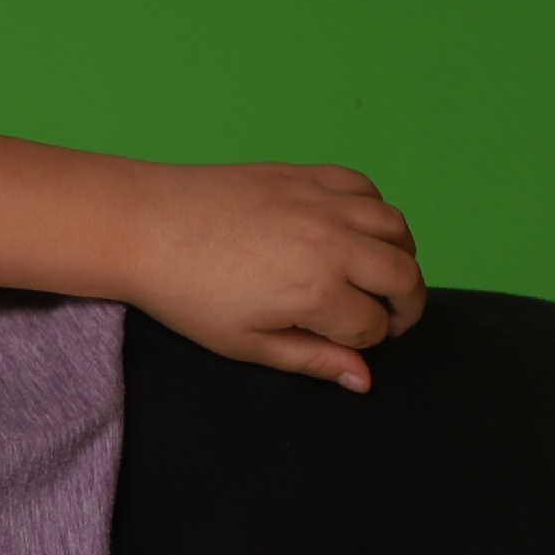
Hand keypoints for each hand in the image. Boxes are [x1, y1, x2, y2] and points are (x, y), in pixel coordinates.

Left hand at [121, 163, 426, 390]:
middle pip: (402, 275)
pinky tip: (355, 230)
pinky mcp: (307, 175)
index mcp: (316, 292)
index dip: (367, 342)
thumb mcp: (246, 344)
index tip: (348, 343)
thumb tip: (362, 379)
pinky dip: (374, 209)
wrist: (146, 226)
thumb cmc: (187, 293)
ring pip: (395, 226)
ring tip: (379, 275)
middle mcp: (331, 243)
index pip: (372, 325)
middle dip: (407, 304)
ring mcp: (322, 203)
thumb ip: (311, 360)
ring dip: (400, 255)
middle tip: (392, 318)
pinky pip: (365, 187)